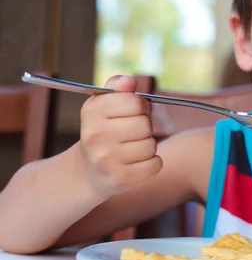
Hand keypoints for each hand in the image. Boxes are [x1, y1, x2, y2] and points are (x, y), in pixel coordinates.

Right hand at [79, 75, 161, 195]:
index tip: (132, 112)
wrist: (88, 171)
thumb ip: (117, 87)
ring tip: (132, 148)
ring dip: (147, 146)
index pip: (135, 102)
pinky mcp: (120, 179)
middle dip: (144, 127)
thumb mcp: (103, 105)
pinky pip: (155, 165)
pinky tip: (137, 162)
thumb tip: (130, 80)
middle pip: (145, 124)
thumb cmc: (103, 130)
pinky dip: (152, 163)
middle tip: (131, 133)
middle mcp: (95, 136)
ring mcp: (106, 160)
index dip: (140, 106)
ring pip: (151, 145)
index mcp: (91, 112)